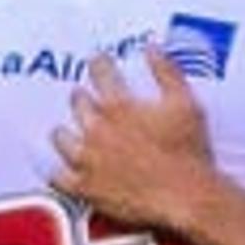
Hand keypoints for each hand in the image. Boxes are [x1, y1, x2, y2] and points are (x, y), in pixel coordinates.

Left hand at [48, 46, 212, 234]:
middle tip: (81, 94)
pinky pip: (58, 178)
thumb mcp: (185, 103)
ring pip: (62, 139)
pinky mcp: (85, 189)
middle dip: (80, 96)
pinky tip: (58, 170)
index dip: (99, 64)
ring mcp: (88, 160)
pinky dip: (56, 172)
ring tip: (65, 131)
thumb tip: (153, 49)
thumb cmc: (188, 151)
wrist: (185, 196)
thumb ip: (167, 72)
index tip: (97, 60)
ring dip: (64, 131)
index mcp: (120, 107)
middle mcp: (98, 131)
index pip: (101, 74)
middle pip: (78, 104)